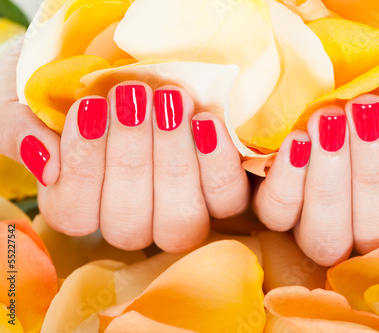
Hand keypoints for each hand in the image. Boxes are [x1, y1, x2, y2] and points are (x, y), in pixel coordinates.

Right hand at [0, 41, 249, 251]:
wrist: (119, 61)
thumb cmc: (70, 80)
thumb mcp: (28, 92)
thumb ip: (22, 129)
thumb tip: (48, 166)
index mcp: (79, 202)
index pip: (76, 213)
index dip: (84, 166)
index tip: (90, 106)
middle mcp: (130, 218)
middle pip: (131, 224)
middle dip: (131, 157)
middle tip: (133, 96)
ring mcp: (177, 211)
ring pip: (180, 221)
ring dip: (173, 161)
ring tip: (171, 101)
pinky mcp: (218, 194)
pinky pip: (225, 200)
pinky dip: (216, 165)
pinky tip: (205, 122)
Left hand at [253, 94, 378, 265]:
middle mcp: (374, 232)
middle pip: (371, 232)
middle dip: (371, 170)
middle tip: (366, 109)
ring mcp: (324, 224)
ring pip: (324, 235)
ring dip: (329, 178)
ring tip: (332, 119)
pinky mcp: (283, 206)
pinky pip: (278, 213)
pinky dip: (287, 181)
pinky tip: (299, 139)